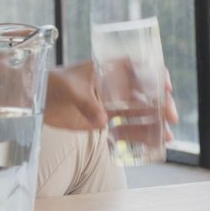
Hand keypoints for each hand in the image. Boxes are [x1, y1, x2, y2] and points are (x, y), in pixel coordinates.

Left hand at [44, 59, 178, 139]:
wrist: (38, 100)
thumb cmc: (53, 84)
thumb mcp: (70, 89)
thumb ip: (87, 103)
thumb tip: (104, 121)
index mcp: (108, 68)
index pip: (138, 66)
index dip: (156, 74)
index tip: (166, 86)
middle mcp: (114, 85)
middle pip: (146, 92)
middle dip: (162, 104)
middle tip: (171, 117)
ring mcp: (111, 103)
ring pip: (140, 113)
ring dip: (155, 123)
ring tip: (168, 137)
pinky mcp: (105, 120)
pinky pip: (126, 128)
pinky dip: (139, 136)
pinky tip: (152, 144)